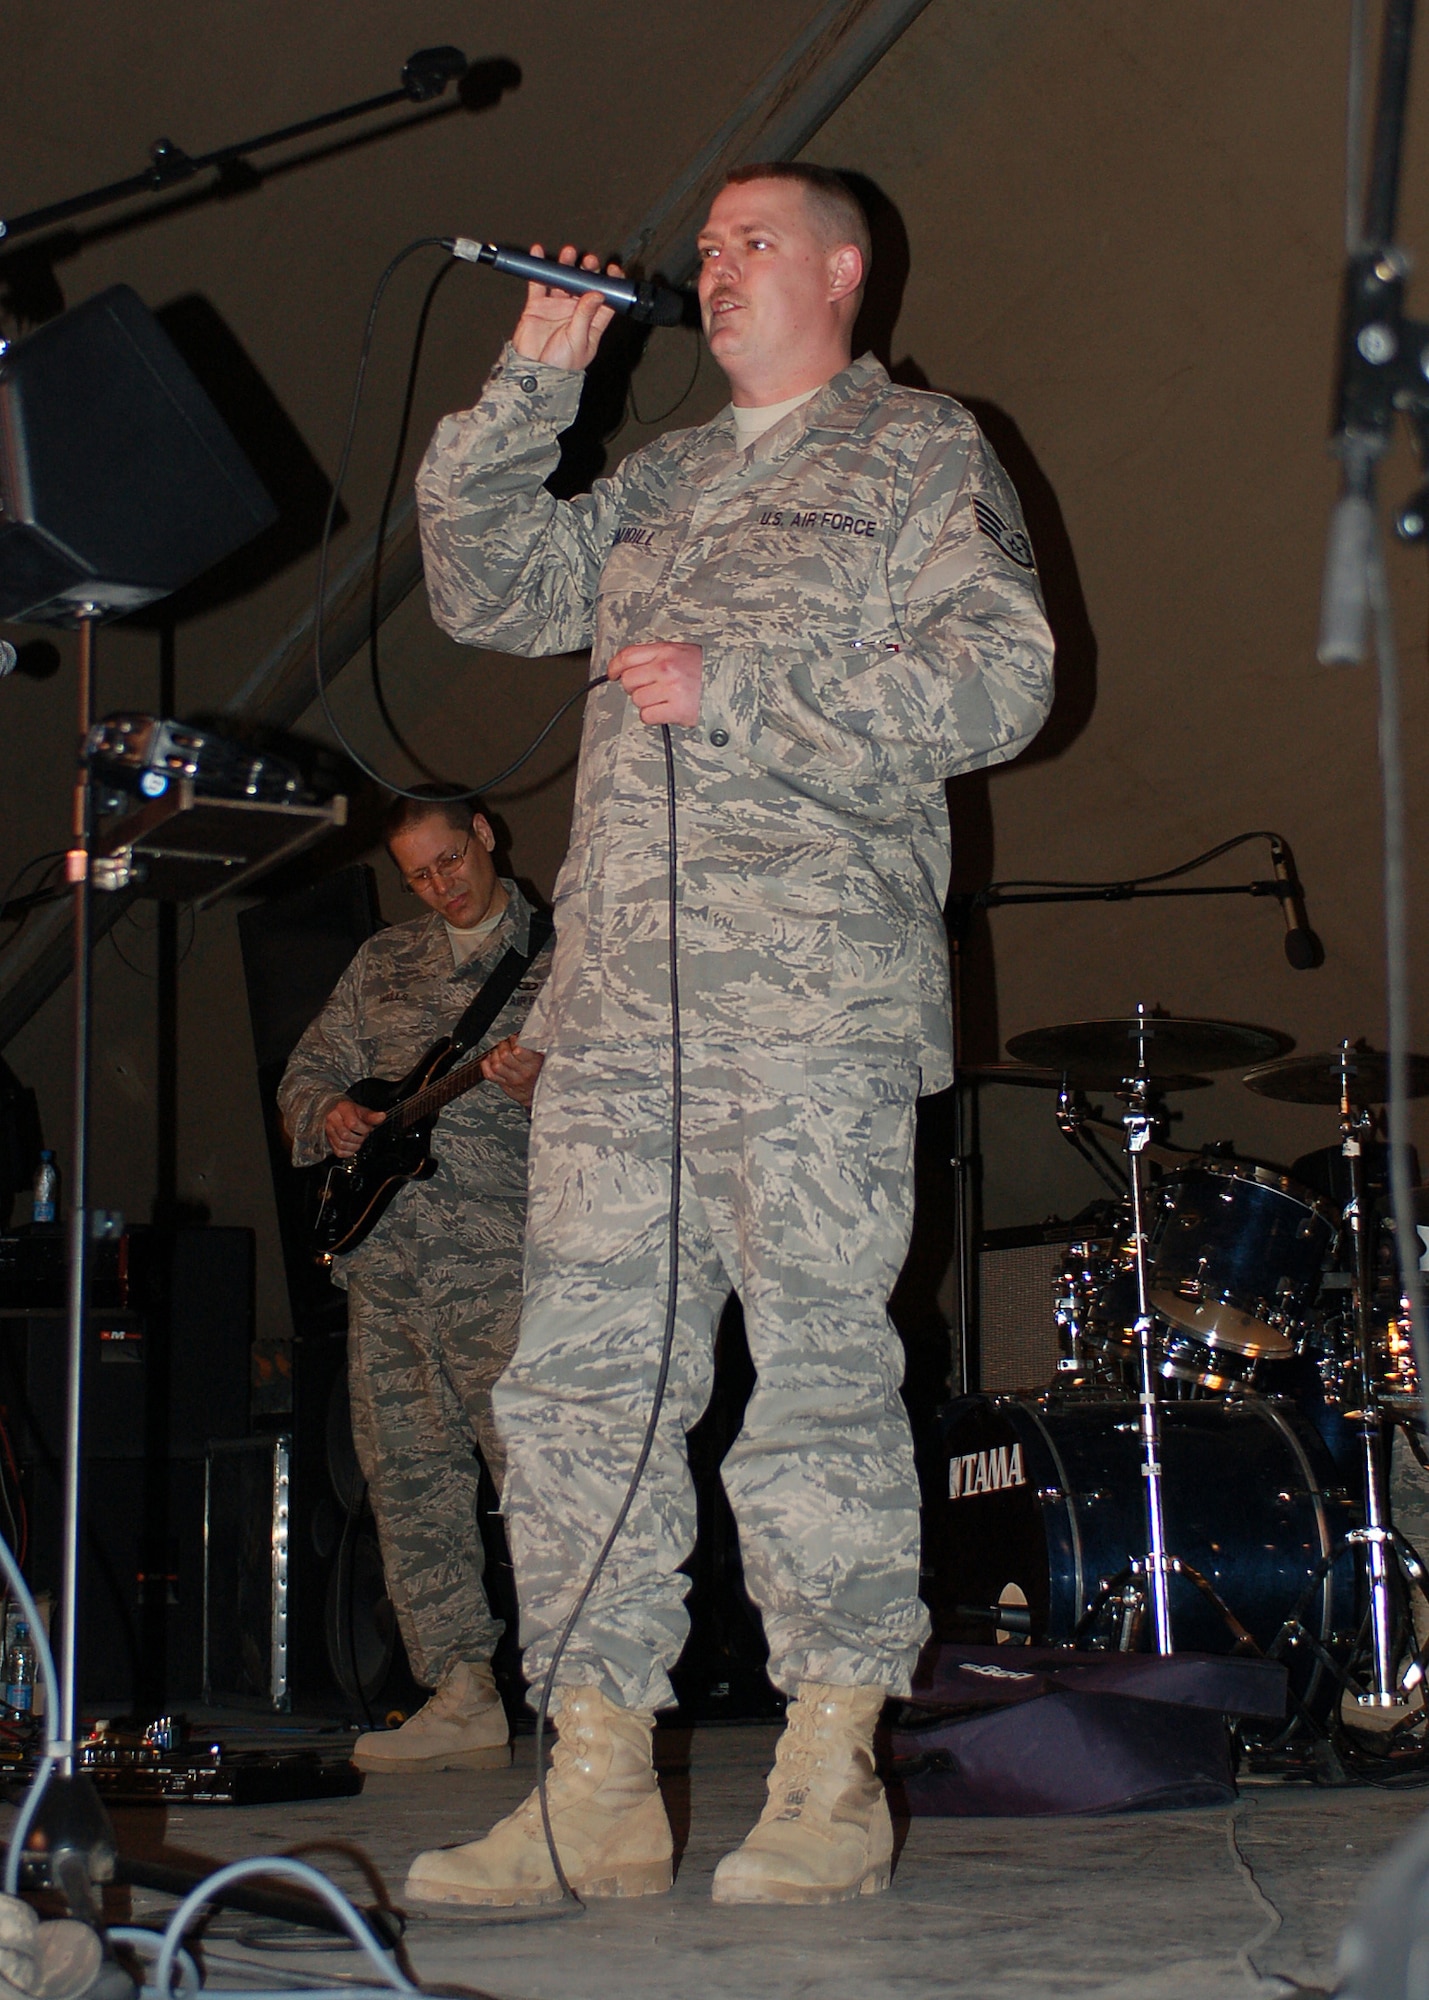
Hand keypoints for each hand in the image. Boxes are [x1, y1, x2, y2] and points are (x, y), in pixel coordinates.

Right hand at [325, 1098, 384, 1158]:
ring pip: (341, 1144)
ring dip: (354, 1146)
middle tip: (364, 1135)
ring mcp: (329, 1130)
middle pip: (345, 1135)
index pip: (352, 1123)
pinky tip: (353, 1146)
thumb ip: (371, 1116)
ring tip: (359, 1141)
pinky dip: (348, 1152)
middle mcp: (333, 1119)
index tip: (368, 1129)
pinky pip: (338, 1152)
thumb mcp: (361, 1110)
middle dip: (359, 1138)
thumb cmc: (350, 1111)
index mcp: (342, 1109)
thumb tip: (382, 1116)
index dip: (363, 1129)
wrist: (337, 1111)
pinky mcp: (329, 1140)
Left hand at [480, 1036, 544, 1108]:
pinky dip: (486, 1065)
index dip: (513, 1041)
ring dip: (494, 1055)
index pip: (518, 1050)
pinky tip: (490, 1060)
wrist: (542, 1093)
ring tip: (498, 1052)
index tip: (514, 1039)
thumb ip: (535, 1046)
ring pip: (496, 1065)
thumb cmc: (542, 1072)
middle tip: (505, 1045)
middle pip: (504, 1056)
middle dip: (502, 1046)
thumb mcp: (545, 1057)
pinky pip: (489, 1075)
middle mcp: (523, 1073)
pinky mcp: (504, 1086)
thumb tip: (524, 1034)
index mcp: (534, 1063)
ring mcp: (512, 1080)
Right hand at [512, 244, 619, 371]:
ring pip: (563, 280)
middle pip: (584, 285)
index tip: (612, 271)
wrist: (534, 373)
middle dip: (588, 271)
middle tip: (588, 261)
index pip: (605, 299)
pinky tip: (539, 255)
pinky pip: (539, 283)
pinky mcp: (538, 306)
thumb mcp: (579, 341)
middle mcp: (575, 312)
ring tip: (568, 253)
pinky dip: (539, 269)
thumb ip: (586, 316)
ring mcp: (556, 307)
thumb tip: (597, 294)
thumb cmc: (561, 365)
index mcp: (591, 322)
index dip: (610, 284)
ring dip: (566, 266)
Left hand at [607, 642, 702, 727]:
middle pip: (629, 681)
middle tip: (649, 690)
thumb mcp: (683, 651)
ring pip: (638, 700)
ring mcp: (671, 689)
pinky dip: (654, 716)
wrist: (732, 684)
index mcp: (666, 651)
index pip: (628, 656)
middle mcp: (666, 668)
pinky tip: (667, 710)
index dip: (615, 666)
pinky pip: (647, 715)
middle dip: (635, 688)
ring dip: (647, 703)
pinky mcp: (676, 709)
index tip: (612, 674)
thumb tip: (629, 666)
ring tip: (664, 700)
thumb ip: (657, 656)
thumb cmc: (706, 670)